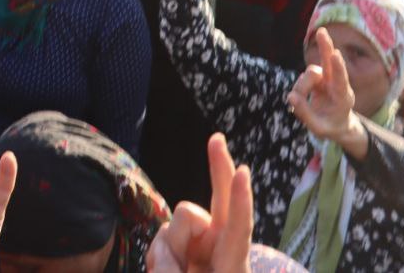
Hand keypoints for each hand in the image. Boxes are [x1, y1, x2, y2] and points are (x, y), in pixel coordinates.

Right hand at [146, 134, 251, 272]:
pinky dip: (160, 257)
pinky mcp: (184, 249)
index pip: (237, 229)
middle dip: (214, 178)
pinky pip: (163, 236)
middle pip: (213, 206)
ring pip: (176, 223)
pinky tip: (168, 272)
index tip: (242, 171)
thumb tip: (165, 247)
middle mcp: (218, 250)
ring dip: (168, 251)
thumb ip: (173, 270)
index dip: (239, 200)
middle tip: (216, 143)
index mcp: (232, 267)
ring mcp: (201, 248)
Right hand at [287, 27, 360, 149]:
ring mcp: (327, 78)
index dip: (338, 67)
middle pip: (330, 61)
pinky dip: (300, 87)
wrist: (339, 124)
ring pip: (309, 73)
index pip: (341, 80)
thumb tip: (290, 97)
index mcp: (343, 97)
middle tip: (321, 31)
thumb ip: (305, 114)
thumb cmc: (331, 126)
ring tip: (298, 103)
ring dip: (302, 86)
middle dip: (325, 46)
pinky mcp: (318, 77)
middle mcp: (336, 83)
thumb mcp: (319, 128)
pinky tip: (300, 98)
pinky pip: (304, 77)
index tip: (335, 54)